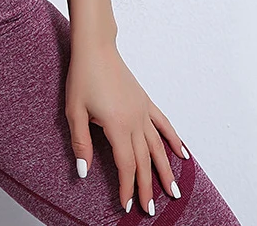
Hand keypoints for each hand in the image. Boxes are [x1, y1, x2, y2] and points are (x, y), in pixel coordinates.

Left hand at [64, 39, 187, 215]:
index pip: (126, 165)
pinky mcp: (145, 101)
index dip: (127, 187)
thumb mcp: (74, 110)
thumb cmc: (82, 76)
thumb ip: (81, 142)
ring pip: (158, 147)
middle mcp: (135, 121)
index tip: (127, 205)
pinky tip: (182, 153)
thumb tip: (83, 171)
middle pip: (144, 161)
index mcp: (117, 126)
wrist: (95, 47)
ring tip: (174, 191)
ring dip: (166, 170)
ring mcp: (142, 110)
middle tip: (150, 210)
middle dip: (147, 187)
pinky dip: (173, 139)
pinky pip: (163, 124)